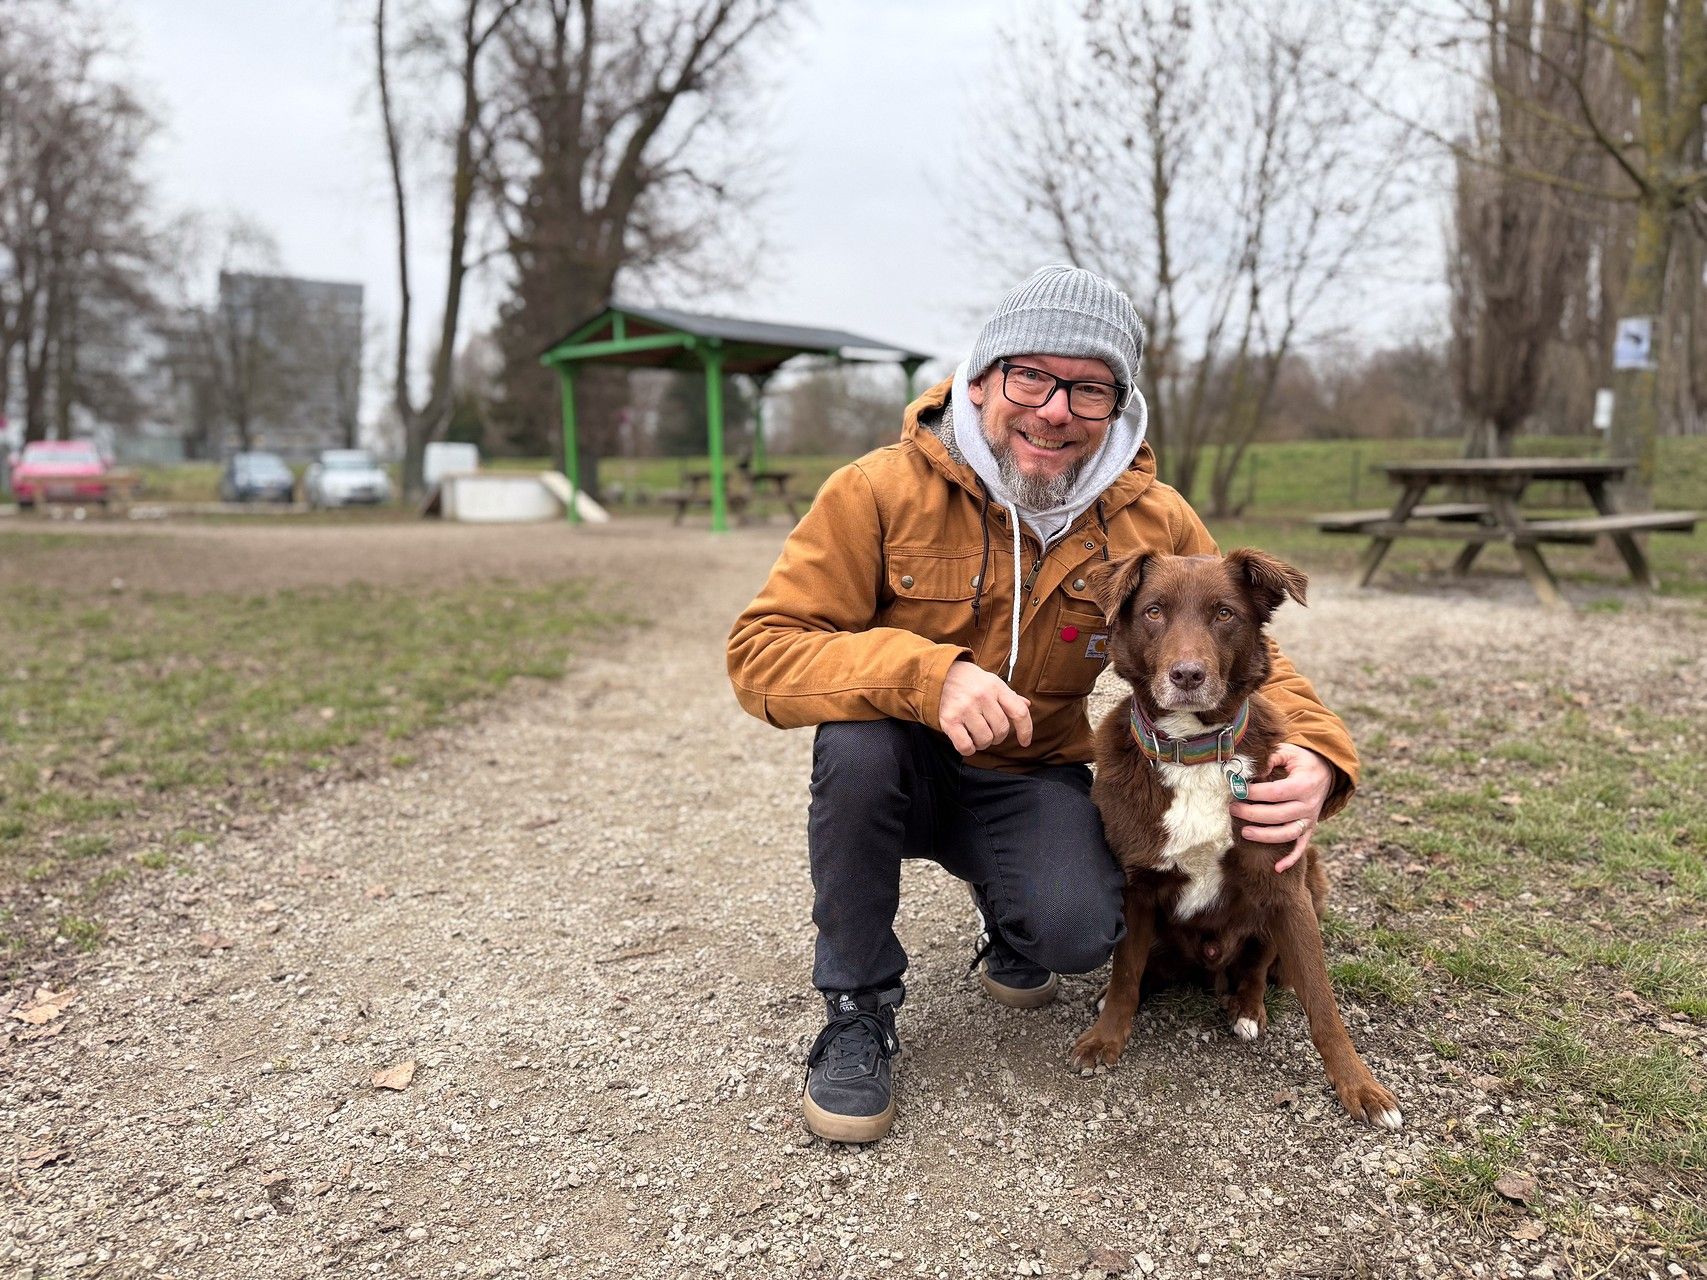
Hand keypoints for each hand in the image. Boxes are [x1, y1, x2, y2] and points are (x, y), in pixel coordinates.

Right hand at [937, 660, 1032, 756]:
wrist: (938, 673)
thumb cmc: (968, 680)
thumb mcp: (990, 682)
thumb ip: (1008, 695)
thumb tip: (1026, 705)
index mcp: (996, 686)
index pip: (1019, 712)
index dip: (1026, 730)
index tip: (1025, 742)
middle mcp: (982, 696)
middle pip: (1002, 730)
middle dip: (997, 736)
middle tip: (989, 731)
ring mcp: (965, 708)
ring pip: (985, 740)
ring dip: (982, 743)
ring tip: (975, 734)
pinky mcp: (949, 720)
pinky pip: (966, 746)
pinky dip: (969, 748)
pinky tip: (966, 741)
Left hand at [1230, 743, 1332, 873]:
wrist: (1326, 772)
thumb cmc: (1300, 761)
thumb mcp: (1288, 752)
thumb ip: (1271, 759)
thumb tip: (1253, 771)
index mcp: (1304, 784)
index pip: (1276, 793)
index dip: (1255, 793)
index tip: (1237, 790)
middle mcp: (1309, 805)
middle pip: (1278, 815)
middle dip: (1253, 814)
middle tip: (1233, 809)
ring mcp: (1309, 819)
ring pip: (1287, 834)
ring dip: (1265, 836)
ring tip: (1244, 833)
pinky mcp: (1309, 829)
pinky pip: (1301, 847)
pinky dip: (1291, 859)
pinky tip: (1276, 868)